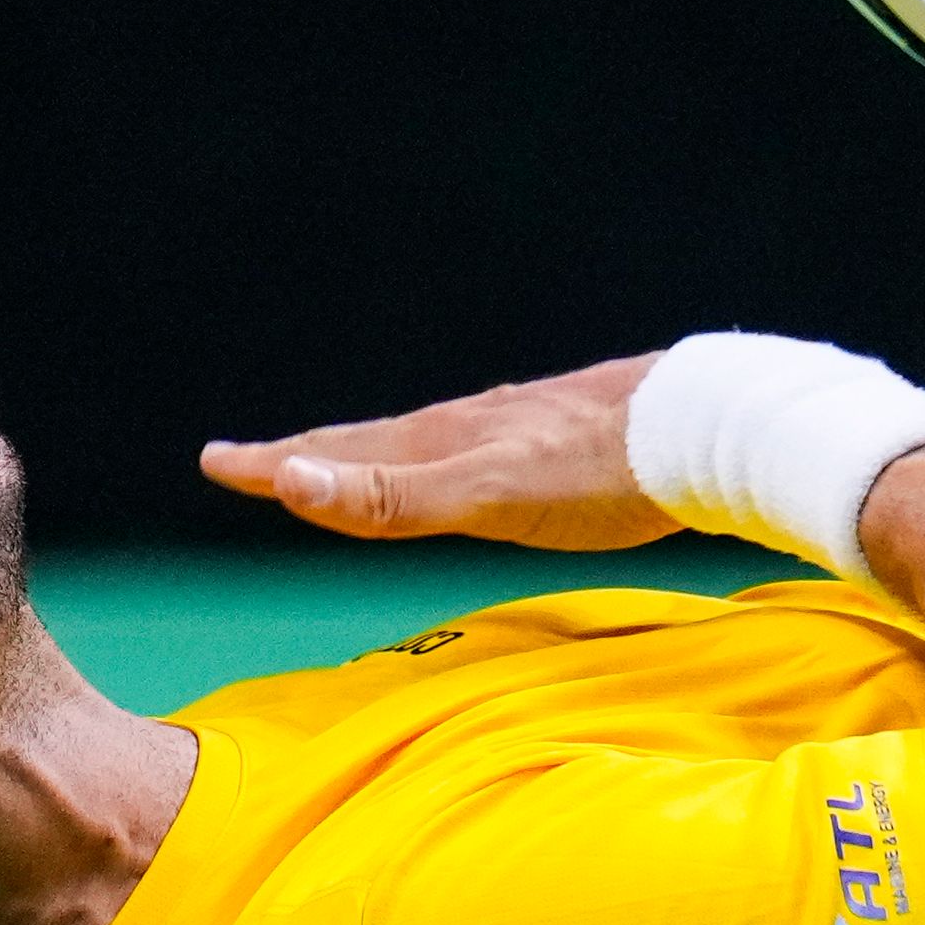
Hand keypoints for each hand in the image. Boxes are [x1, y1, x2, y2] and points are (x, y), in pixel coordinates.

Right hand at [200, 355, 675, 548]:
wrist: (708, 428)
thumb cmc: (600, 474)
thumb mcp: (486, 496)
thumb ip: (392, 498)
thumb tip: (288, 477)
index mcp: (444, 444)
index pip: (338, 457)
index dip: (275, 467)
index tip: (215, 461)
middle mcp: (473, 426)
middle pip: (372, 445)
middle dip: (307, 456)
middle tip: (255, 460)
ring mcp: (519, 428)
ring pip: (426, 443)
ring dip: (372, 455)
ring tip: (347, 459)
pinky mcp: (567, 438)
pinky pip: (479, 446)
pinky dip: (443, 457)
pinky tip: (472, 459)